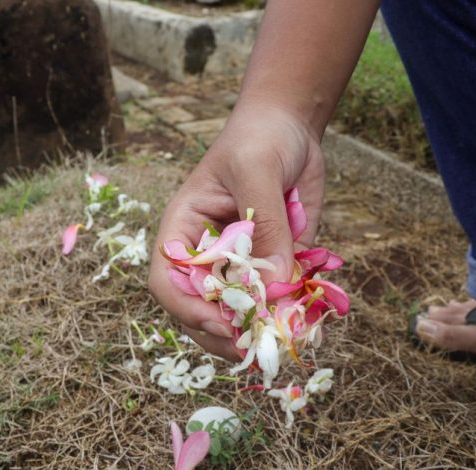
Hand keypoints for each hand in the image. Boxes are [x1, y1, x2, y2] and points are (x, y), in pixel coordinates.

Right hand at [149, 103, 324, 359]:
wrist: (290, 127)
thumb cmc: (258, 139)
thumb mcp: (256, 171)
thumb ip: (264, 225)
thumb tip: (275, 285)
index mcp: (184, 230)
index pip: (168, 280)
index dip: (187, 309)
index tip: (222, 324)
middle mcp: (208, 254)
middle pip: (200, 308)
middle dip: (223, 332)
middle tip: (253, 347)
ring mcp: (241, 263)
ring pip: (238, 311)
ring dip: (257, 331)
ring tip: (281, 341)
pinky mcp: (273, 264)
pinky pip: (276, 298)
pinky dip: (289, 314)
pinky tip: (307, 320)